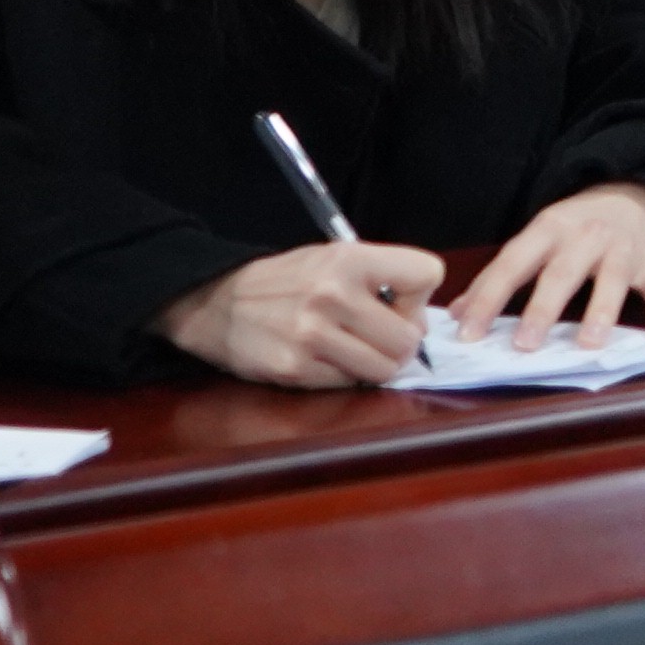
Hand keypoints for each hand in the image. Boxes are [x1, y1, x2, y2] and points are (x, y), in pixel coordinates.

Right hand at [154, 238, 445, 388]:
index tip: (400, 304)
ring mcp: (313, 334)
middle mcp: (333, 294)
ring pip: (384, 369)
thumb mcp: (334, 259)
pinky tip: (325, 359)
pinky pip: (347, 385)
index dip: (420, 297)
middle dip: (402, 344)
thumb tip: (421, 323)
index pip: (426, 274)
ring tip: (355, 350)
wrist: (218, 302)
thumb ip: (381, 280)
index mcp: (349, 259)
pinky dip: (344, 377)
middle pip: (409, 338)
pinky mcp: (295, 368)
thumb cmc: (287, 281)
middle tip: (380, 337)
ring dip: (376, 365)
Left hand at [449, 180, 644, 343]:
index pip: (512, 264)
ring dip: (601, 312)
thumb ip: (499, 276)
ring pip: (612, 281)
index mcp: (549, 229)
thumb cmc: (577, 224)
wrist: (636, 190)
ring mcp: (624, 249)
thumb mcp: (537, 237)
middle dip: (542, 310)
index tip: (468, 332)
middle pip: (562, 274)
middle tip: (524, 346)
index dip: (489, 298)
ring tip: (589, 345)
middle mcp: (586, 236)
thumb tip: (458, 315)